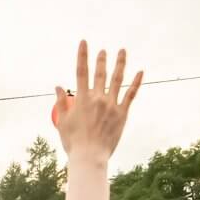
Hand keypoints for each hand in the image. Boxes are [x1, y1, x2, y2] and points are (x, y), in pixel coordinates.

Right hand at [53, 42, 142, 162]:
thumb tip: (58, 86)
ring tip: (122, 51)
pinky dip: (136, 82)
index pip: (81, 71)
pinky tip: (141, 71)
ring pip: (117, 79)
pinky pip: (131, 95)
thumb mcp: (62, 123)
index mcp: (82, 99)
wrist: (90, 157)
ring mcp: (112, 105)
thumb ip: (61, 103)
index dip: (83, 55)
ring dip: (120, 63)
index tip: (84, 42)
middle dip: (101, 59)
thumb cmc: (73, 142)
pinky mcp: (122, 114)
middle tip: (103, 51)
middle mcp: (98, 99)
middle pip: (100, 73)